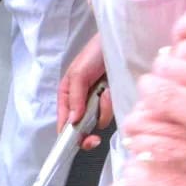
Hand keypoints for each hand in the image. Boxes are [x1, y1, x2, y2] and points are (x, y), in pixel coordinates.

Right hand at [57, 34, 111, 148]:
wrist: (121, 41)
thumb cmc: (95, 51)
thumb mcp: (79, 73)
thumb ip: (75, 97)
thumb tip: (72, 121)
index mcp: (67, 96)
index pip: (64, 122)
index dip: (68, 135)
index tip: (76, 144)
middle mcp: (81, 102)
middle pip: (80, 128)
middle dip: (87, 132)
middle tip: (94, 139)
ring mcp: (98, 103)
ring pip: (98, 120)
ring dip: (103, 108)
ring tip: (106, 90)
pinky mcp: (113, 101)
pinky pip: (112, 111)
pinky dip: (113, 103)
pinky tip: (112, 90)